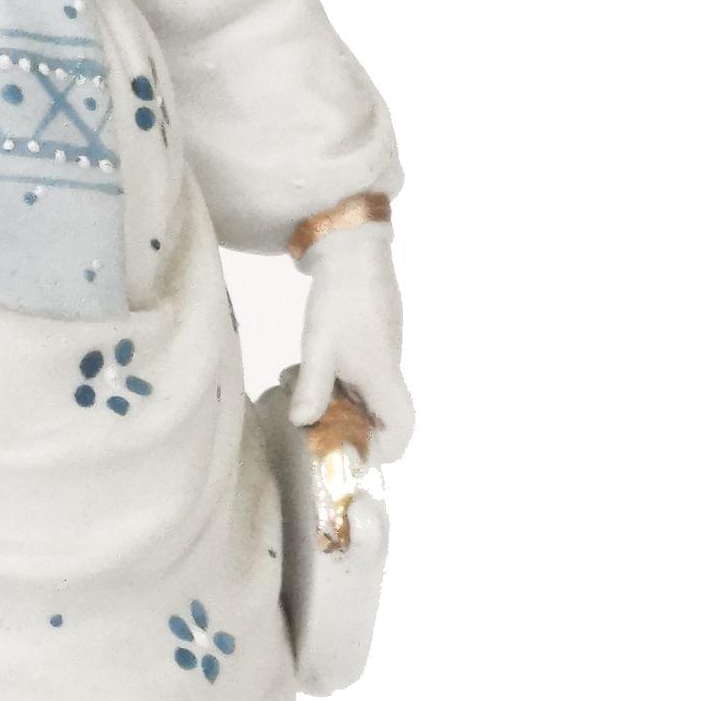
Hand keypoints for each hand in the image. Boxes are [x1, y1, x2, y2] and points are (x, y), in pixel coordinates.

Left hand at [289, 215, 413, 457]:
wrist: (353, 250)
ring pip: (365, 396)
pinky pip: (357, 376)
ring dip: (334, 402)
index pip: (402, 427)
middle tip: (313, 425)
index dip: (383, 449)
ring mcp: (379, 356)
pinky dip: (333, 382)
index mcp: (383, 378)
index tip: (348, 450)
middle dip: (347, 428)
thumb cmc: (340, 299)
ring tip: (299, 393)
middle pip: (382, 418)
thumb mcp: (319, 345)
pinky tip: (302, 371)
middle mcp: (387, 371)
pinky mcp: (369, 342)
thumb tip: (302, 424)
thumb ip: (312, 387)